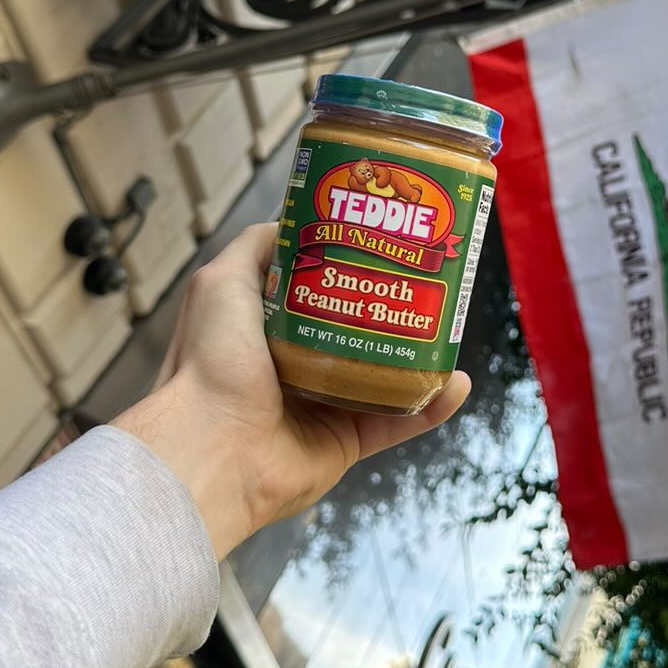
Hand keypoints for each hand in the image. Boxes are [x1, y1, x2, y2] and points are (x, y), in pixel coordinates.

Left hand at [113, 223, 470, 556]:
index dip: (351, 261)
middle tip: (429, 275)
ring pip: (385, 372)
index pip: (320, 287)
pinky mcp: (346, 441)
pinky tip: (456, 382)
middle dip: (393, 302)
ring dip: (420, 353)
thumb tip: (295, 219)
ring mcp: (325, 404)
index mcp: (268, 326)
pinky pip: (398, 421)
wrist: (213, 448)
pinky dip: (431, 405)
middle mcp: (297, 363)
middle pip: (358, 326)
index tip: (385, 238)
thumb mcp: (222, 280)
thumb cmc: (210, 362)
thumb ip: (257, 247)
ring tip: (450, 324)